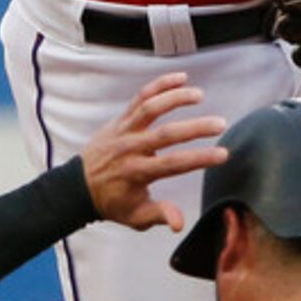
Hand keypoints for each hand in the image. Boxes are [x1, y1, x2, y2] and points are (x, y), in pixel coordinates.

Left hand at [82, 73, 229, 233]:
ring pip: (150, 108)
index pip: (173, 164)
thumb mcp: (135, 216)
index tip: (222, 154)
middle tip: (220, 123)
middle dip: (195, 127)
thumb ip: (160, 215)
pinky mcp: (121, 120)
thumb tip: (179, 223)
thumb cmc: (112, 202)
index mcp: (137, 173)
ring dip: (175, 98)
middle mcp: (130, 149)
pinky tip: (181, 78)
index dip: (199, 158)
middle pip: (166, 134)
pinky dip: (159, 85)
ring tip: (199, 95)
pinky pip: (140, 98)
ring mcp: (124, 131)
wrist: (78, 187)